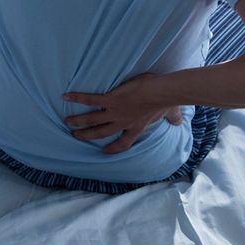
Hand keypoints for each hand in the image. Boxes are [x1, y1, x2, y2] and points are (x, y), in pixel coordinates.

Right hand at [63, 73, 181, 153]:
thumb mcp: (170, 112)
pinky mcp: (110, 99)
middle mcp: (123, 122)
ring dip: (79, 121)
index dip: (114, 148)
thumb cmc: (165, 101)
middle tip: (76, 136)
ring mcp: (115, 112)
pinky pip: (91, 100)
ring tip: (67, 122)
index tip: (105, 150)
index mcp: (136, 127)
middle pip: (102, 133)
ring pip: (93, 120)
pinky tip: (65, 96)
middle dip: (88, 135)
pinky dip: (77, 98)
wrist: (160, 93)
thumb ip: (173, 118)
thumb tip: (179, 122)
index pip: (124, 143)